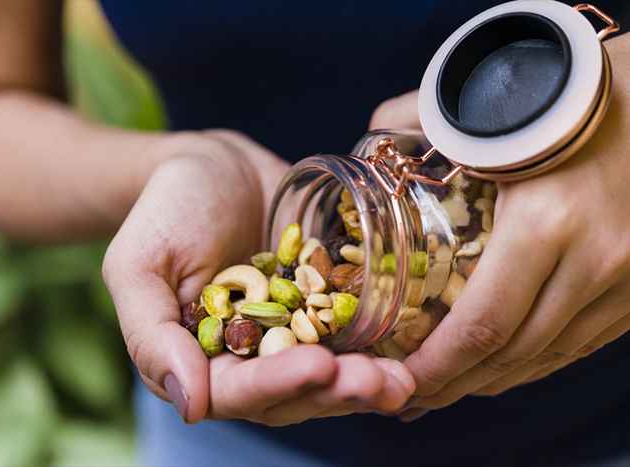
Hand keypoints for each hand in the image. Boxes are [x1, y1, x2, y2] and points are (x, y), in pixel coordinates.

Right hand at [102, 130, 414, 425]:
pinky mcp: (323, 305)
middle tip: (380, 382)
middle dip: (336, 391)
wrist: (212, 167)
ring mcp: (292, 333)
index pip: (237, 392)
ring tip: (403, 378)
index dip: (278, 385)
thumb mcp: (138, 266)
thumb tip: (190, 405)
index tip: (318, 366)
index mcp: (201, 360)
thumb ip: (151, 337)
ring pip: (330, 372)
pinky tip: (413, 346)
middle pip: (294, 393)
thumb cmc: (164, 211)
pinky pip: (352, 331)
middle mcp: (250, 358)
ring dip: (367, 380)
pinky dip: (382, 343)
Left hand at [369, 36, 629, 420]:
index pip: (483, 324)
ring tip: (451, 388)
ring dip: (497, 379)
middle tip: (413, 396)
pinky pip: (586, 340)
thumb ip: (424, 117)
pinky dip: (540, 360)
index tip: (401, 383)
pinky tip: (508, 364)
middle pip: (515, 353)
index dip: (438, 368)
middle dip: (458, 384)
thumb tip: (373, 131)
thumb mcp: (497, 109)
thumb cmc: (573, 91)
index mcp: (546, 223)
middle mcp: (596, 261)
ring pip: (553, 355)